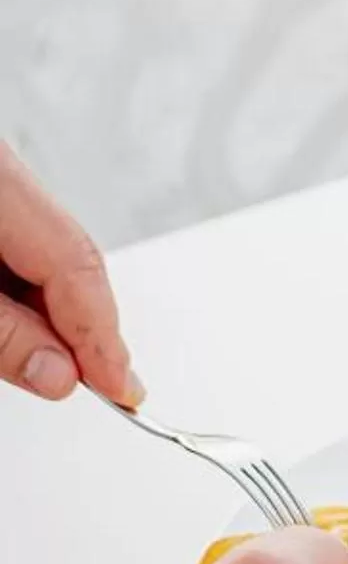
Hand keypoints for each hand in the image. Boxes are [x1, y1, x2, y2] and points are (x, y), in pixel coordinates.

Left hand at [0, 144, 140, 404]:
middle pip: (70, 256)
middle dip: (83, 327)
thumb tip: (57, 374)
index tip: (119, 388)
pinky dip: (25, 294)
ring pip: (46, 255)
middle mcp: (6, 176)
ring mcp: (1, 186)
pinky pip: (22, 249)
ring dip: (51, 314)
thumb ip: (2, 333)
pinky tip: (22, 325)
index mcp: (0, 184)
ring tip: (55, 364)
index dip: (102, 334)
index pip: (75, 262)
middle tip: (105, 385)